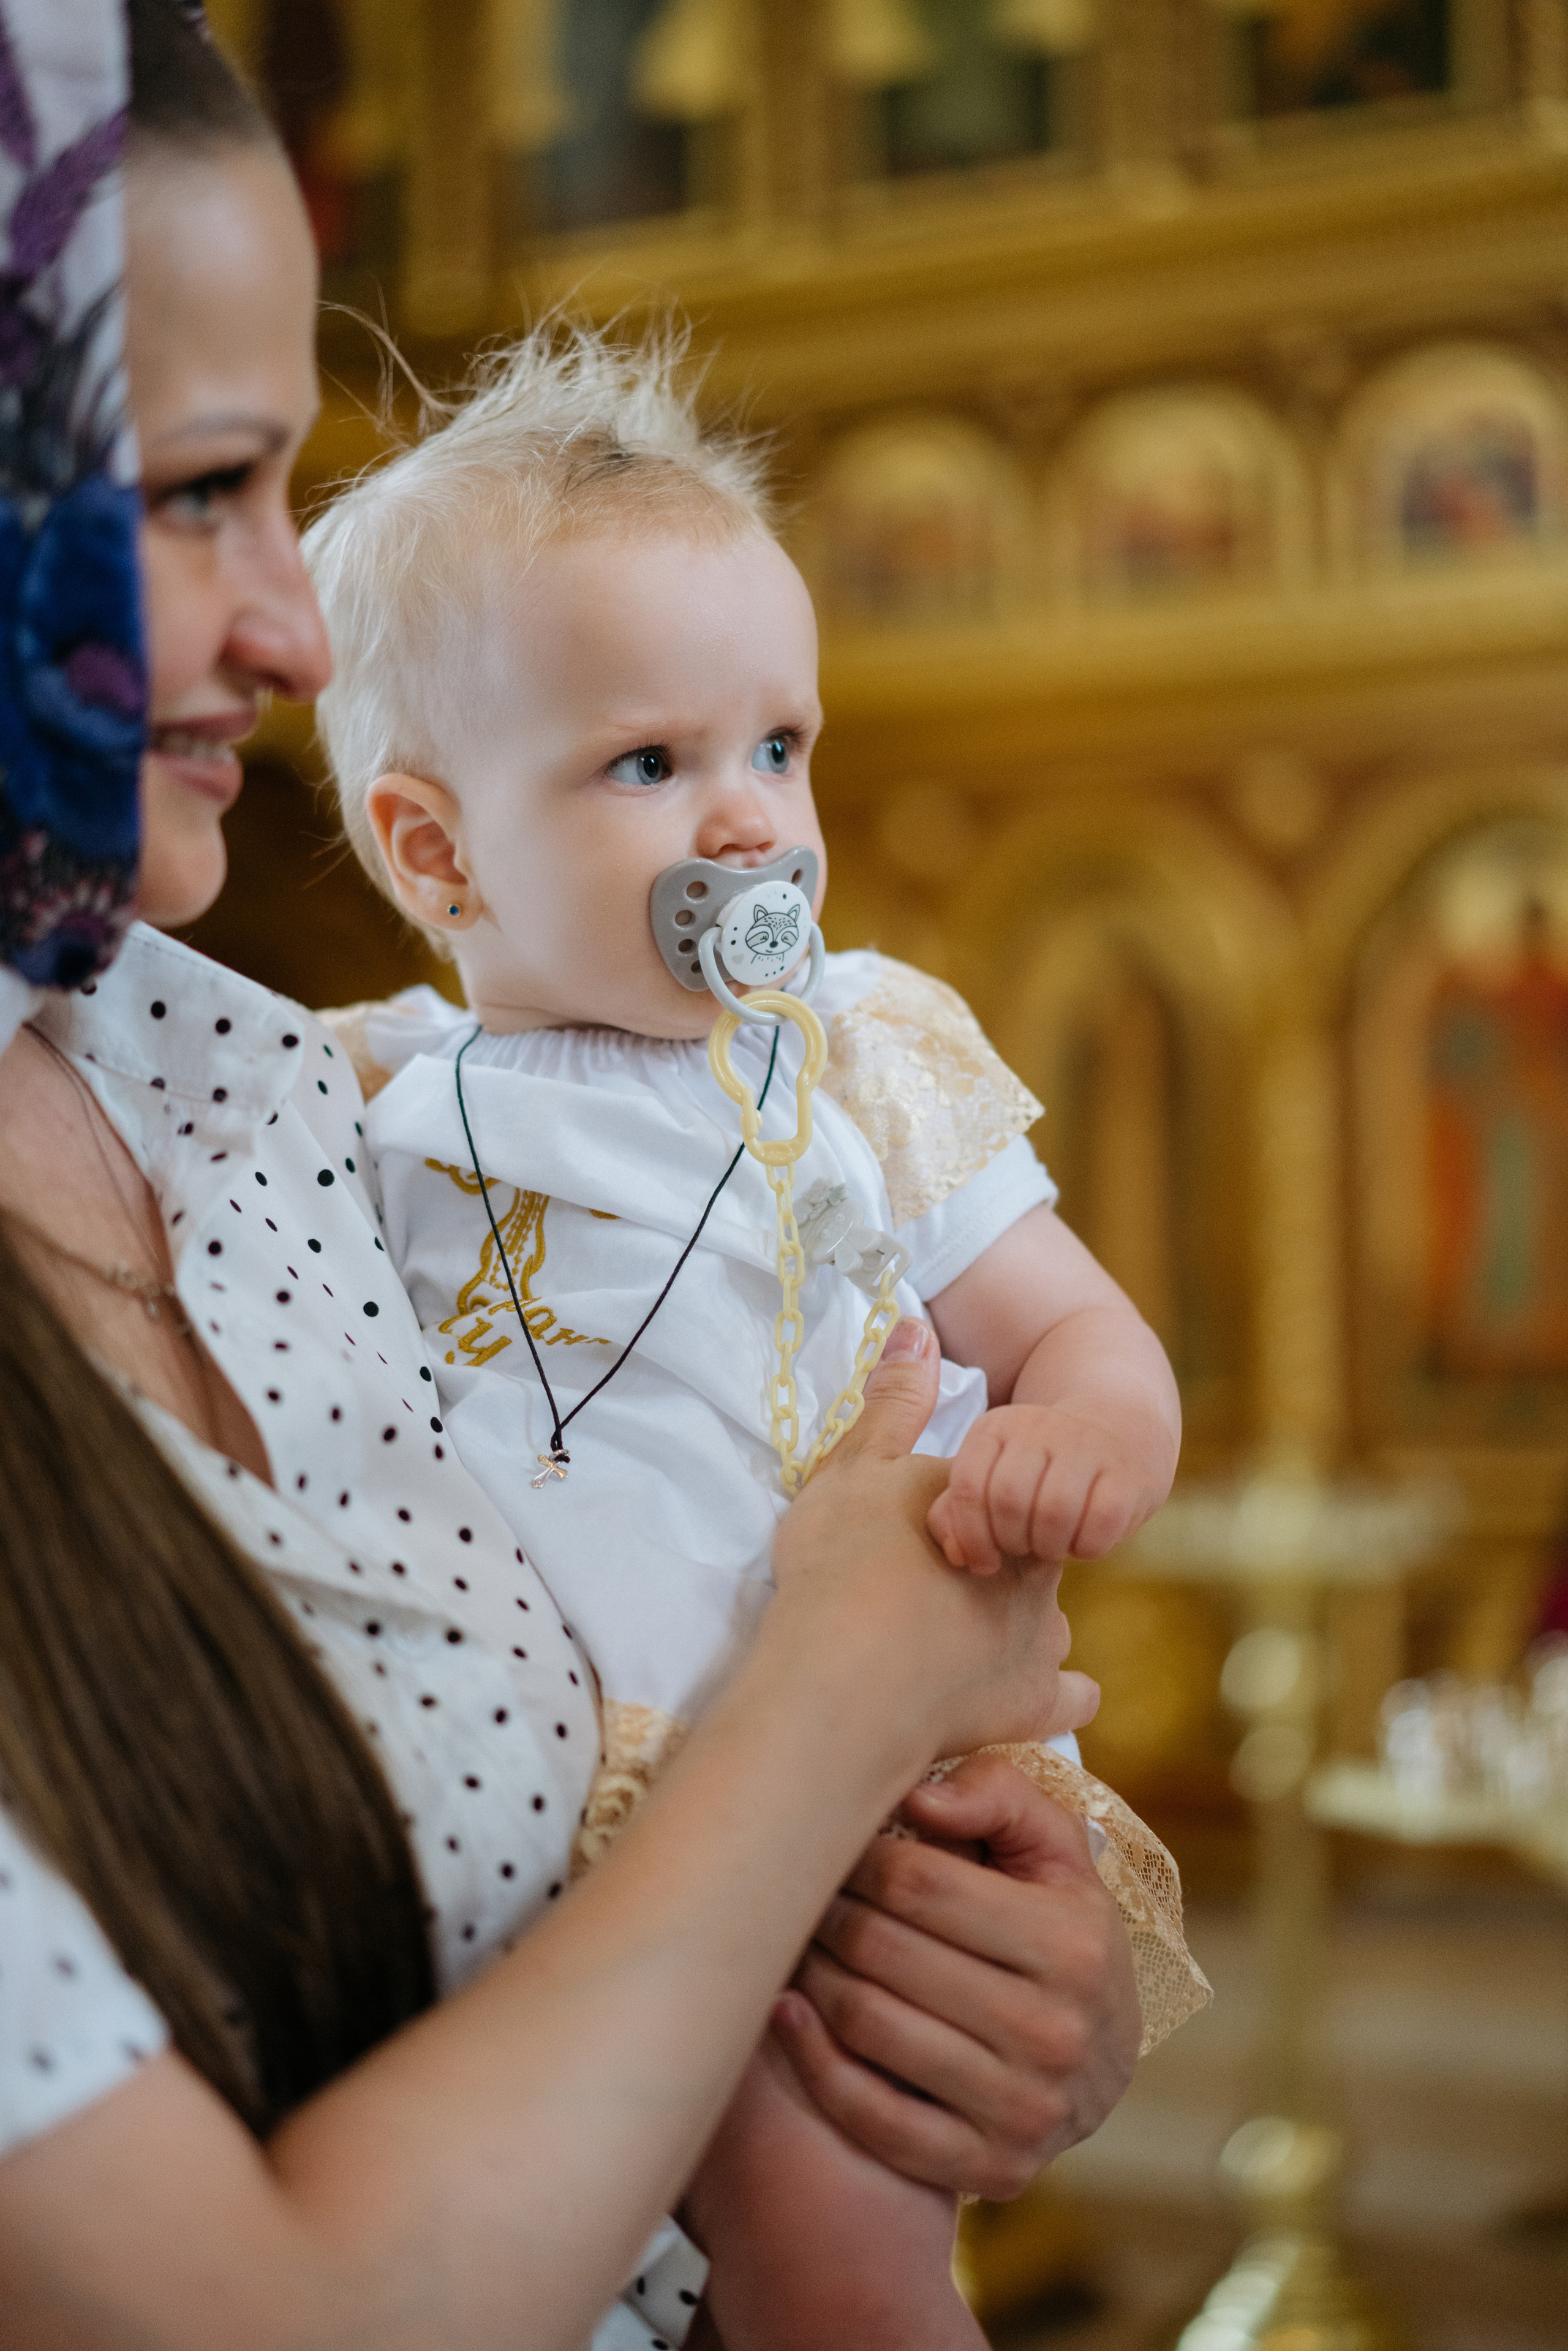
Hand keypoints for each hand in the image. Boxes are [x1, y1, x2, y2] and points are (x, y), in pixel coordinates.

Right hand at [769, 1326, 1079, 1764]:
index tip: (939, 1537)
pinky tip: (1040, 1700)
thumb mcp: (859, 1466)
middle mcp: (1034, 1574)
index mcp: (998, 1512)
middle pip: (1032, 1565)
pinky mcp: (1030, 1708)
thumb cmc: (846, 1563)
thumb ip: (896, 1401)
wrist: (845, 1677)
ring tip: (971, 1651)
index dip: (977, 1518)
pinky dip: (1061, 1698)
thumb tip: (918, 1326)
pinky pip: (1071, 1699)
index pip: (1009, 1502)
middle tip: (944, 1593)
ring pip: (1052, 1632)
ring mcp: (1038, 1645)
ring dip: (1024, 1637)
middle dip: (1001, 1576)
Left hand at [772, 1755, 1140, 2200]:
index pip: (920, 1883)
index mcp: (1070, 1944)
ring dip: (810, 1974)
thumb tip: (918, 1799)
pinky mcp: (991, 2168)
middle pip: (883, 1951)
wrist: (1105, 2061)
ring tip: (794, 1940)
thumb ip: (998, 1795)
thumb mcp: (1054, 1850)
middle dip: (825, 1911)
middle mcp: (1053, 2032)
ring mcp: (1022, 2109)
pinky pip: (871, 2117)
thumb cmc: (1060, 1930)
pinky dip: (814, 2061)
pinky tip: (787, 2013)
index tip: (830, 1844)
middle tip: (796, 1890)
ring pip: (868, 2025)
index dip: (858, 1856)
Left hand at [928, 1400, 1168, 1574]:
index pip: (967, 1486)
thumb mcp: (990, 1482)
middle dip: (1013, 1541)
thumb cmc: (1038, 1476)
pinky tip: (1084, 1541)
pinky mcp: (1128, 1472)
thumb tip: (958, 1555)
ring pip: (1054, 1512)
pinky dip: (1087, 1548)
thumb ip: (955, 1515)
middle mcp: (1038, 1425)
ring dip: (1050, 1546)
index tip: (986, 1560)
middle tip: (1026, 1546)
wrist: (1115, 1437)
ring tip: (1053, 1544)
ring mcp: (1087, 1443)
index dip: (972, 1536)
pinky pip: (1100, 1525)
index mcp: (995, 1427)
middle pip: (1009, 1501)